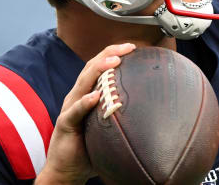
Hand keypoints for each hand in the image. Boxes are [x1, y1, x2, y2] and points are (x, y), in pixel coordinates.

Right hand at [36, 43, 135, 184]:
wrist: (66, 170)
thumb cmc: (89, 148)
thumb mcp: (109, 127)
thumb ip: (122, 115)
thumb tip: (153, 112)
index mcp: (87, 93)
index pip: (99, 66)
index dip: (113, 53)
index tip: (133, 47)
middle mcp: (77, 96)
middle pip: (92, 67)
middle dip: (110, 54)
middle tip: (128, 47)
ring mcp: (70, 108)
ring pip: (83, 83)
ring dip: (99, 70)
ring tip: (114, 61)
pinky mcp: (65, 124)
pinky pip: (75, 111)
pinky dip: (85, 102)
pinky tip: (95, 97)